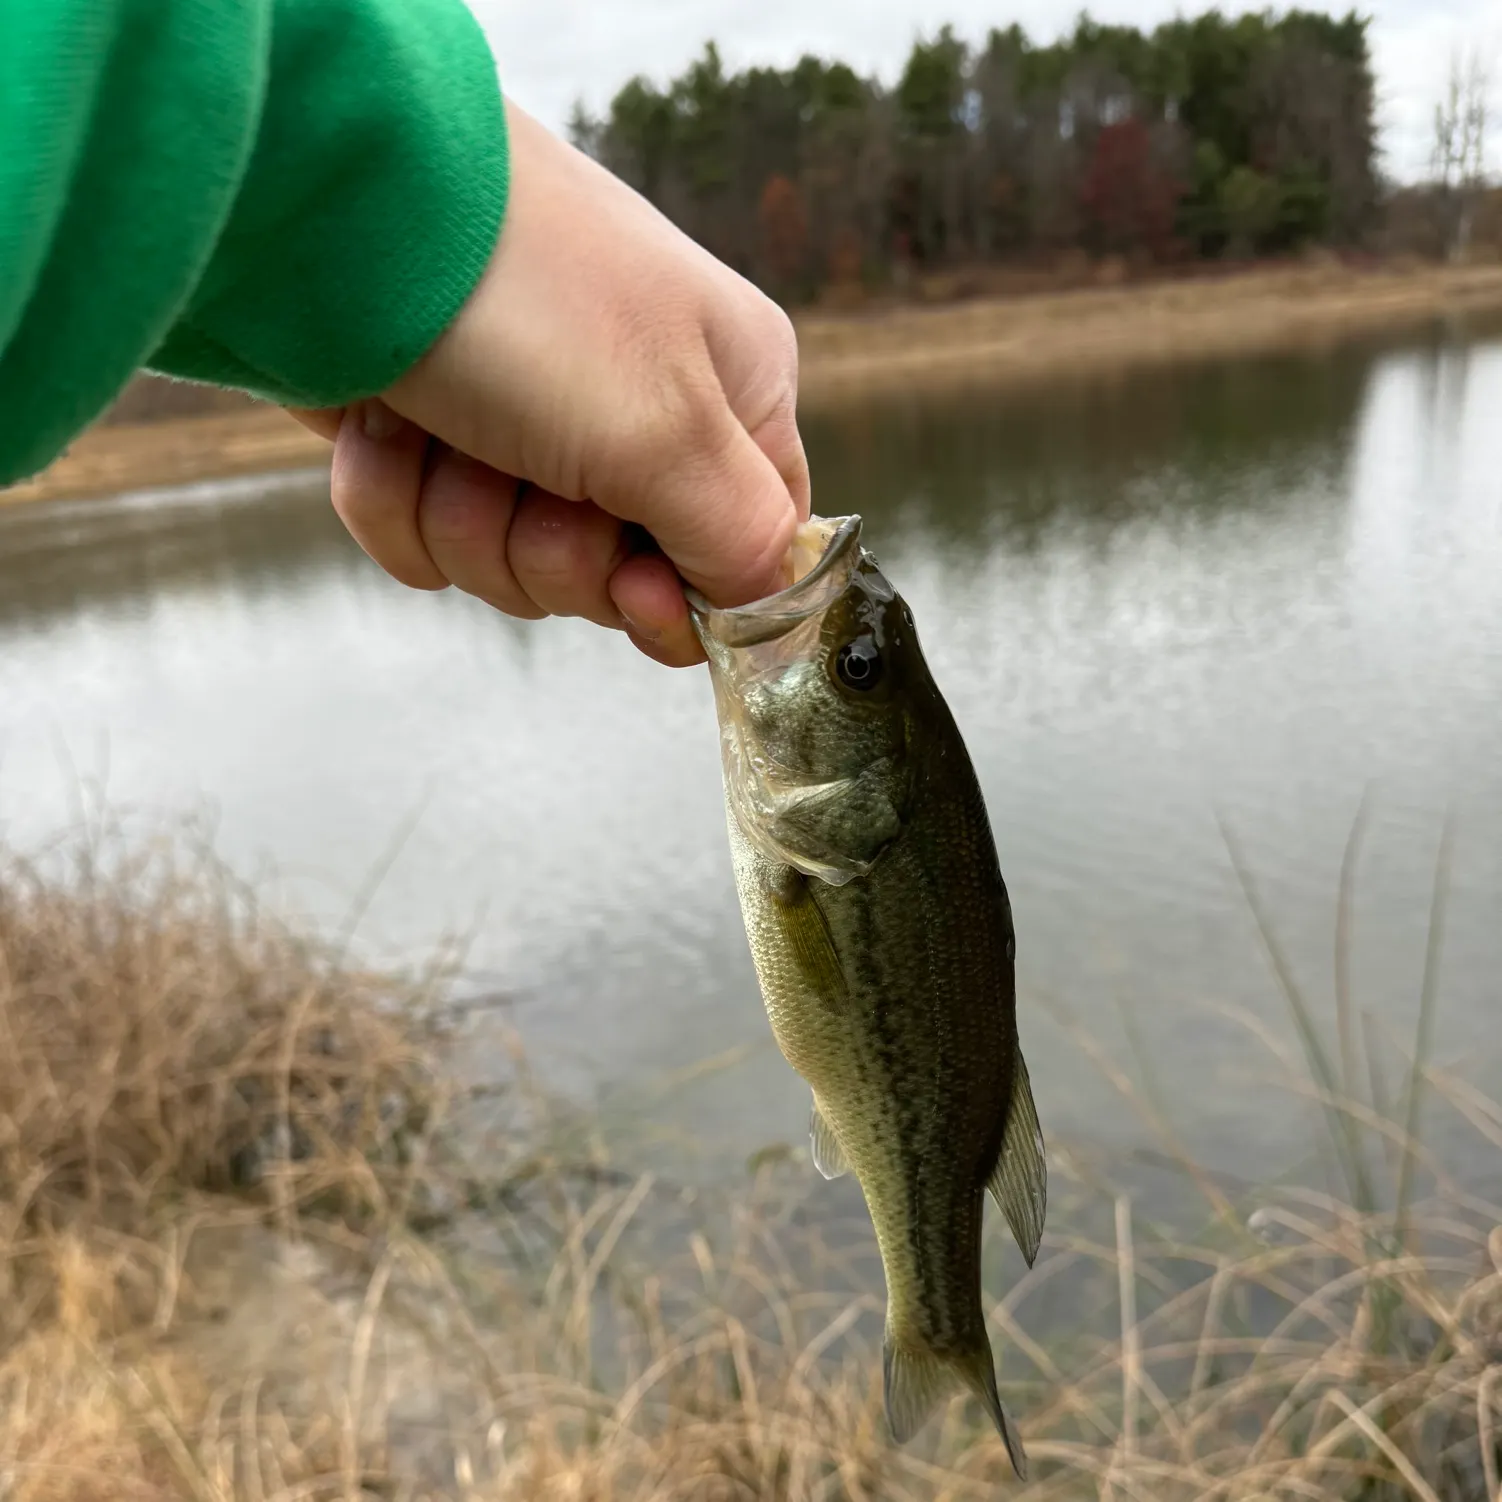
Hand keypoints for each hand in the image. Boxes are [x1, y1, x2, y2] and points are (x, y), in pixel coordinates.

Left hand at [288, 98, 808, 666]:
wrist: (329, 202)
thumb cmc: (523, 291)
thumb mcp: (665, 427)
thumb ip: (740, 539)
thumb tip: (773, 608)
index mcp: (730, 396)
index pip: (745, 555)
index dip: (685, 598)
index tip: (633, 588)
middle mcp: (639, 414)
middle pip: (616, 580)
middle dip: (551, 549)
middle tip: (529, 471)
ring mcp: (530, 427)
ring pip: (511, 566)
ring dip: (463, 517)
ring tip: (449, 428)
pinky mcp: (434, 438)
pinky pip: (425, 538)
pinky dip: (396, 498)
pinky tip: (390, 427)